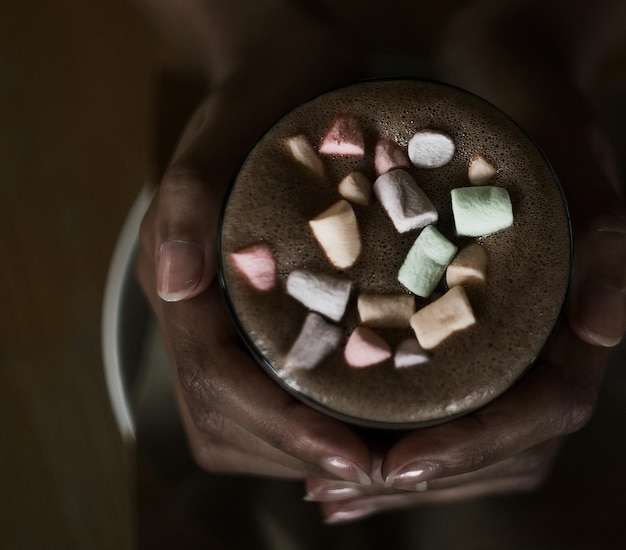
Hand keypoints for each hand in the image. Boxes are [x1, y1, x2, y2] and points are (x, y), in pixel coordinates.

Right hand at [136, 59, 382, 486]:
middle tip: (373, 470)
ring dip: (298, 448)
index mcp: (179, 278)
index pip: (216, 379)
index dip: (281, 427)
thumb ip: (186, 205)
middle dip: (295, 452)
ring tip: (366, 458)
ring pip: (237, 419)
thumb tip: (177, 289)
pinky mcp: (245, 318)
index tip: (351, 457)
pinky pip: (260, 392)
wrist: (273, 77)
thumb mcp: (222, 136)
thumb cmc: (256, 102)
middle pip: (223, 416)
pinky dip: (303, 422)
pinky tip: (350, 422)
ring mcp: (215, 319)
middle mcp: (191, 312)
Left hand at [304, 122, 625, 522]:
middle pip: (502, 440)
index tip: (400, 464)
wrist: (496, 65)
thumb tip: (610, 327)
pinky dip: (390, 428)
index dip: (478, 446)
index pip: (547, 408)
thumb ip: (604, 227)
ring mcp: (503, 331)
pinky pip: (436, 394)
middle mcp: (543, 330)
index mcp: (578, 302)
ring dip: (397, 468)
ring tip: (325, 489)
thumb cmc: (528, 93)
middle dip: (424, 476)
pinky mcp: (462, 321)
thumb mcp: (563, 142)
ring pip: (466, 429)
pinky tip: (336, 440)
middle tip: (336, 494)